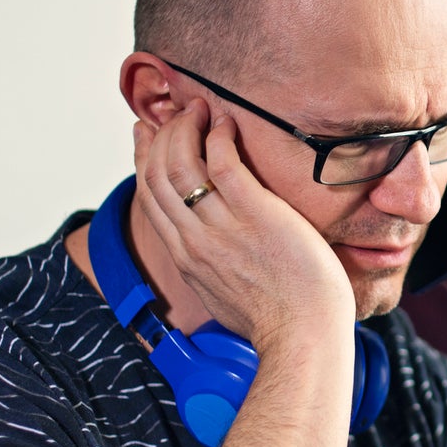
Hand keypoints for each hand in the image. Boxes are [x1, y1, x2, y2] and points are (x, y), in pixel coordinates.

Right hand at [132, 101, 354, 351]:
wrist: (303, 337)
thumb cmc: (280, 322)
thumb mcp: (226, 298)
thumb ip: (212, 271)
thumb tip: (215, 261)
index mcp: (186, 258)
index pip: (150, 197)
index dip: (143, 158)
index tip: (147, 134)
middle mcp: (194, 239)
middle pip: (158, 174)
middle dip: (163, 134)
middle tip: (180, 113)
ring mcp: (222, 227)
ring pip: (181, 163)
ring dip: (187, 127)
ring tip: (201, 109)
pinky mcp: (255, 213)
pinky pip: (222, 162)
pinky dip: (219, 136)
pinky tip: (227, 124)